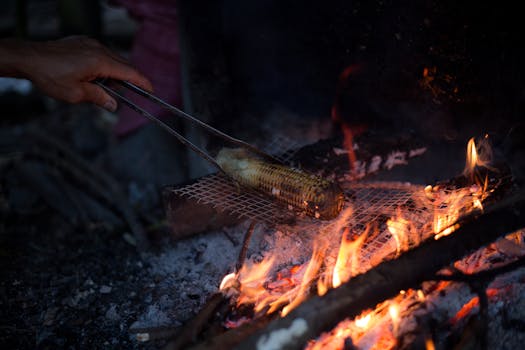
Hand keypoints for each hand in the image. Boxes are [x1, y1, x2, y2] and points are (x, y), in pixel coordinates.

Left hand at [7, 37, 151, 110]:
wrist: (29, 58)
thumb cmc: (50, 75)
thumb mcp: (76, 94)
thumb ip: (99, 98)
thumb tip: (113, 104)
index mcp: (100, 62)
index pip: (130, 73)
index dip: (143, 82)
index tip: (151, 90)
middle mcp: (98, 49)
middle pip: (123, 65)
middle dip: (129, 80)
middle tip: (131, 93)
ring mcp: (90, 43)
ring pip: (112, 59)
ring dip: (114, 73)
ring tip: (103, 88)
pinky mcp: (82, 42)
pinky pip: (101, 54)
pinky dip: (103, 65)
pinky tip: (94, 76)